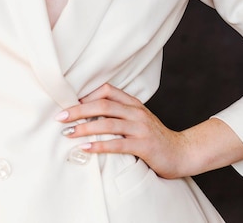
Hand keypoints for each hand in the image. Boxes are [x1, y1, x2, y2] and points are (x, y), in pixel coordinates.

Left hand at [55, 83, 186, 178]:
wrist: (182, 153)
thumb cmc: (154, 138)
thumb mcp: (137, 120)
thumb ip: (119, 114)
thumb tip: (89, 114)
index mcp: (133, 103)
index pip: (107, 90)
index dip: (86, 95)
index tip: (68, 103)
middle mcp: (136, 112)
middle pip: (102, 104)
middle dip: (78, 110)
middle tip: (60, 117)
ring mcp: (141, 128)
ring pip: (108, 122)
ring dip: (85, 127)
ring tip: (68, 133)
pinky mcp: (144, 145)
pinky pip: (118, 144)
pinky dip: (99, 145)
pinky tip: (86, 148)